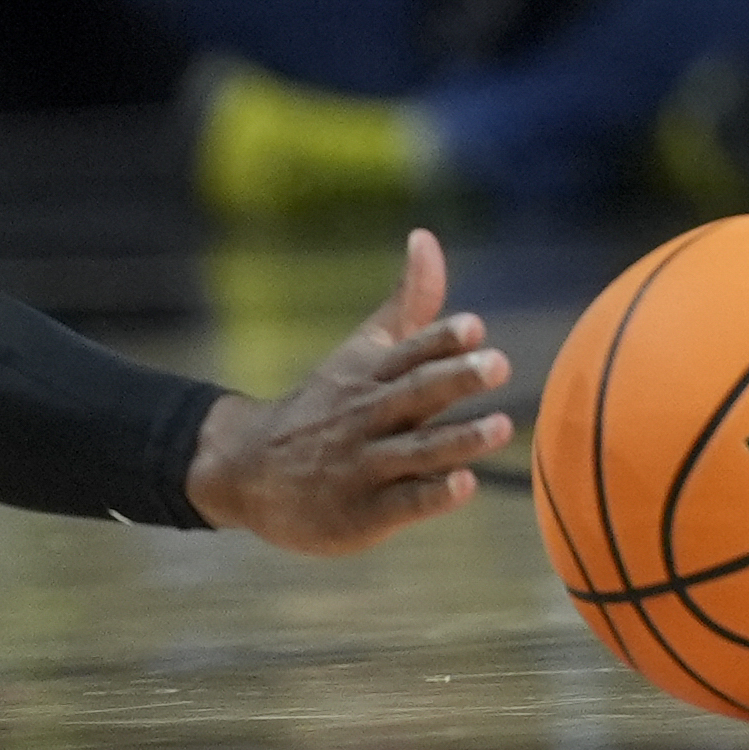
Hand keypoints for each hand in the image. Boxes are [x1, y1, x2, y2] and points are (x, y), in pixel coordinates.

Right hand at [183, 229, 514, 553]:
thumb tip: (426, 237)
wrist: (248, 468)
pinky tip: (463, 485)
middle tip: (497, 365)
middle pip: (415, 394)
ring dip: (458, 439)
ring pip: (416, 450)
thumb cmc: (325, 404)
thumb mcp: (361, 350)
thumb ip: (406, 303)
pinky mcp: (363, 512)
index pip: (409, 352)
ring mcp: (363, 464)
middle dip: (456, 379)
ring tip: (500, 426)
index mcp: (369, 373)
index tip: (475, 327)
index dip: (441, 339)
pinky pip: (402, 502)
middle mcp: (367, 415)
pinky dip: (432, 494)